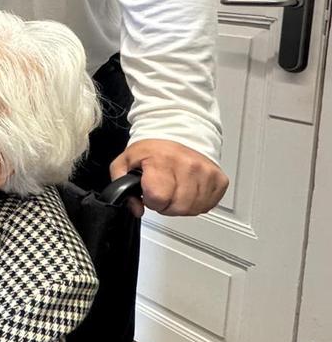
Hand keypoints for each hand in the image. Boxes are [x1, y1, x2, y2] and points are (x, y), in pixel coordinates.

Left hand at [110, 138, 228, 216]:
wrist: (179, 132)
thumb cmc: (153, 148)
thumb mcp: (126, 161)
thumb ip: (121, 185)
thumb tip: (136, 208)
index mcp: (162, 161)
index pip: (158, 198)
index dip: (151, 199)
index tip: (150, 191)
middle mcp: (188, 166)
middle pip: (177, 207)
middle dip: (165, 205)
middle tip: (162, 191)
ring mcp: (206, 173)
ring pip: (192, 209)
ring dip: (180, 205)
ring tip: (175, 190)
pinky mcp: (219, 180)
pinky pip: (207, 205)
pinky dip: (196, 203)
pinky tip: (189, 190)